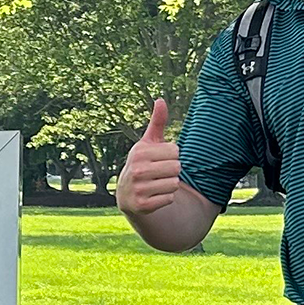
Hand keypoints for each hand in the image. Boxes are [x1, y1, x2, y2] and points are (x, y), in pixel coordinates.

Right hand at [118, 99, 180, 215]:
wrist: (127, 194)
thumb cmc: (143, 163)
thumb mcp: (147, 143)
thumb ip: (156, 122)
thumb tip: (160, 99)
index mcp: (139, 152)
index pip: (175, 150)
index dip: (171, 155)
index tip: (158, 159)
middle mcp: (136, 170)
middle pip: (177, 167)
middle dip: (172, 171)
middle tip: (159, 173)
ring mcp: (138, 188)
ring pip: (174, 184)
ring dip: (169, 185)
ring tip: (156, 184)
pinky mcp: (142, 205)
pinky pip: (170, 198)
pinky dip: (166, 198)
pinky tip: (154, 196)